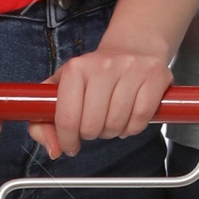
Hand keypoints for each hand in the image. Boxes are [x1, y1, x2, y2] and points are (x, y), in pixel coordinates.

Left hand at [34, 42, 172, 157]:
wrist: (132, 47)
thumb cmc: (95, 74)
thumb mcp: (62, 89)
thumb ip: (44, 121)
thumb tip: (54, 150)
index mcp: (76, 68)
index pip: (67, 118)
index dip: (67, 140)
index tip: (70, 146)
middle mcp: (102, 66)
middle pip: (92, 126)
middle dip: (92, 134)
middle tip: (94, 126)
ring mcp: (131, 69)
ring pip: (117, 124)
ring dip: (113, 131)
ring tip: (112, 119)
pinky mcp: (154, 76)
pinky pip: (141, 118)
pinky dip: (133, 127)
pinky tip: (129, 118)